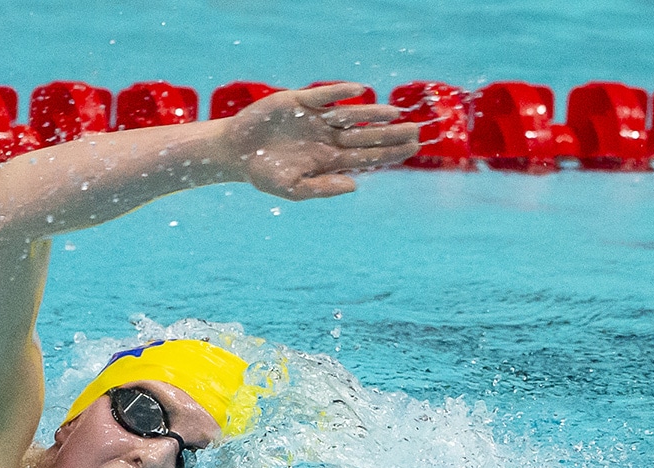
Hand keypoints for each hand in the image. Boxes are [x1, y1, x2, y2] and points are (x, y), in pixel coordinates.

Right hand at [217, 83, 418, 199]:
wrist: (235, 151)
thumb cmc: (263, 173)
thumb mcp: (291, 189)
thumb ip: (322, 188)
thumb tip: (355, 185)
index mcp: (328, 160)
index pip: (366, 156)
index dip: (390, 153)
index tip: (413, 149)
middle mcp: (327, 138)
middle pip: (365, 136)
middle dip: (390, 135)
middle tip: (418, 132)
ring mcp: (316, 119)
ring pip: (350, 115)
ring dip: (373, 114)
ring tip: (396, 114)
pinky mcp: (300, 102)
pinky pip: (324, 96)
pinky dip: (340, 93)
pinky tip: (359, 92)